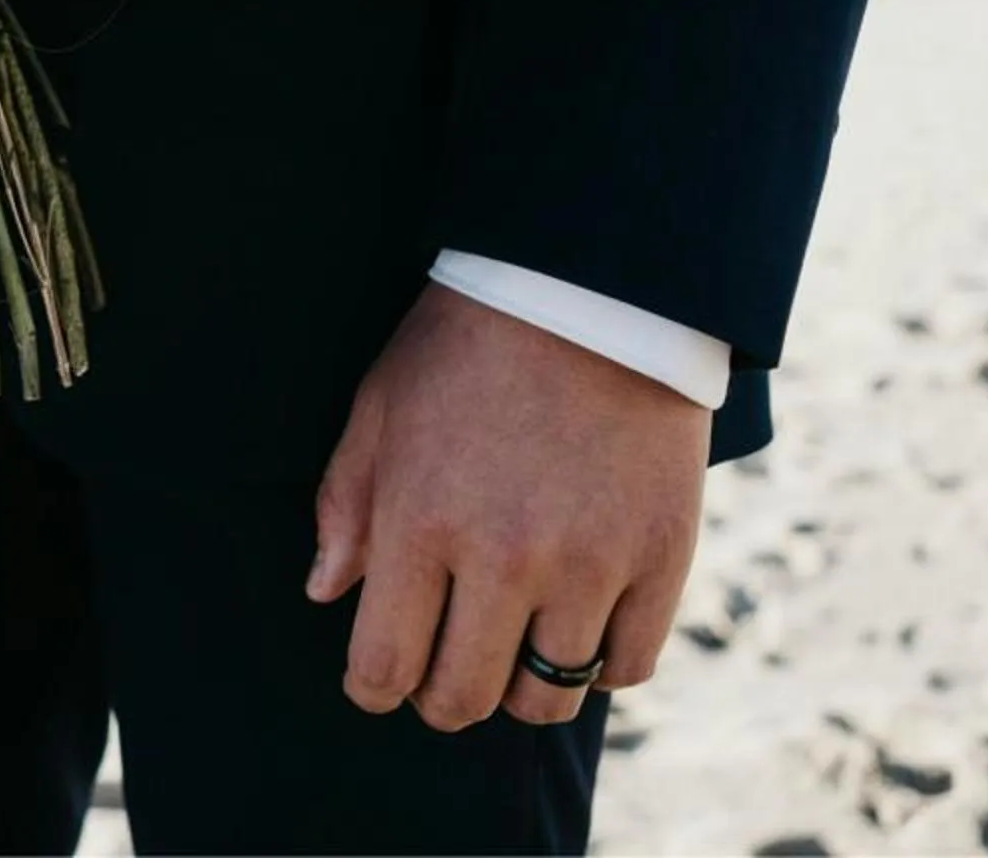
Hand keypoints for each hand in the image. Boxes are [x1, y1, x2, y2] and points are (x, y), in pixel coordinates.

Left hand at [306, 284, 709, 729]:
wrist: (590, 288)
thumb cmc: (465, 345)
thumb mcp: (378, 407)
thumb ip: (346, 506)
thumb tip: (326, 592)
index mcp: (420, 523)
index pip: (385, 666)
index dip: (374, 689)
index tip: (379, 682)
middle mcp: (504, 558)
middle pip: (464, 698)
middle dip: (441, 699)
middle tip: (444, 673)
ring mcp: (590, 564)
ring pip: (549, 696)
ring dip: (522, 686)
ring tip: (514, 645)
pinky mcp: (661, 559)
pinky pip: (628, 666)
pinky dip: (601, 662)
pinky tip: (580, 624)